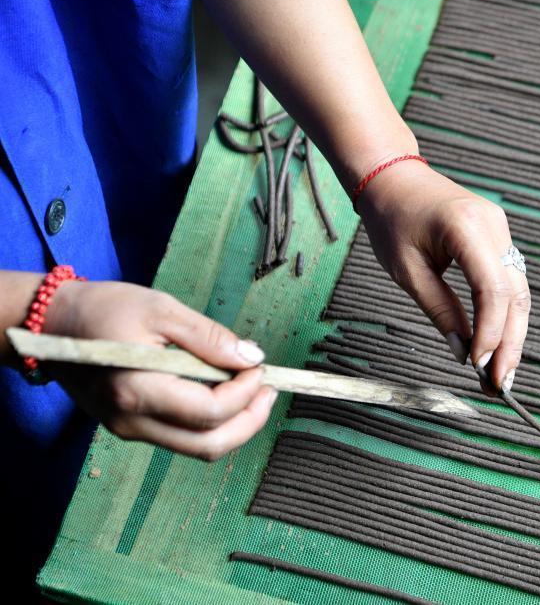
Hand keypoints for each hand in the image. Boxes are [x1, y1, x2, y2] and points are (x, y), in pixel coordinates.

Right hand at [43, 280, 276, 460]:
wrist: (52, 323)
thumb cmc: (105, 309)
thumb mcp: (162, 310)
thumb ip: (210, 338)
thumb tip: (252, 358)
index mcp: (137, 390)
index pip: (208, 412)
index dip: (245, 394)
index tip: (259, 368)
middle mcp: (131, 420)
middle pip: (208, 445)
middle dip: (249, 421)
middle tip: (269, 390)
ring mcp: (129, 429)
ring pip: (197, 447)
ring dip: (235, 424)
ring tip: (255, 391)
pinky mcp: (130, 427)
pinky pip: (181, 436)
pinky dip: (211, 422)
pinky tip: (225, 393)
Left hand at [357, 160, 530, 395]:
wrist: (393, 177)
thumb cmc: (392, 220)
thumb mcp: (407, 271)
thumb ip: (439, 309)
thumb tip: (462, 351)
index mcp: (466, 228)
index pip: (493, 290)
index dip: (490, 333)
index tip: (479, 365)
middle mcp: (493, 226)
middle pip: (516, 294)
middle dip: (510, 343)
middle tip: (501, 384)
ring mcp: (500, 228)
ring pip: (519, 291)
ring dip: (512, 333)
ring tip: (501, 372)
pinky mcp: (498, 236)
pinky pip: (509, 281)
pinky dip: (505, 313)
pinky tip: (498, 342)